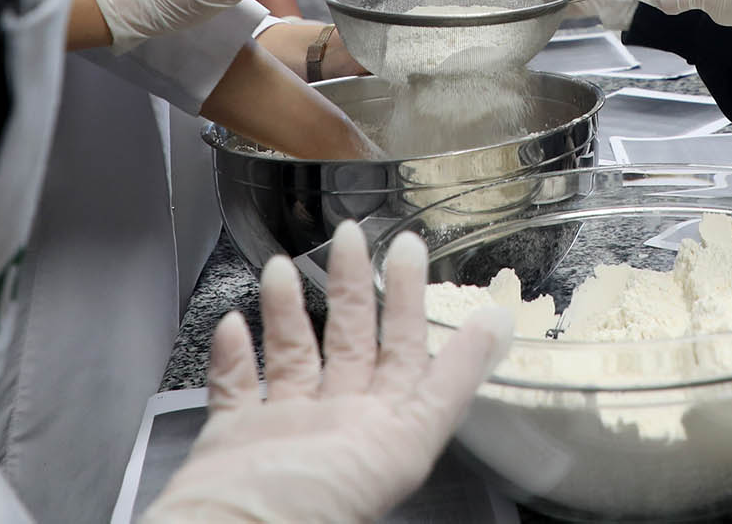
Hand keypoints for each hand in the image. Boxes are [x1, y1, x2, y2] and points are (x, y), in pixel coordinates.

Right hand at [142, 220, 510, 523]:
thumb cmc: (315, 506)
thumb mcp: (404, 443)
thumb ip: (453, 382)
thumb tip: (500, 326)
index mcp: (382, 430)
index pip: (406, 349)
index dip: (410, 299)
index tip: (409, 249)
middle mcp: (336, 426)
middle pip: (350, 341)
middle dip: (352, 284)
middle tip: (352, 234)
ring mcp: (283, 431)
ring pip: (292, 355)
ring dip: (288, 308)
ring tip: (282, 266)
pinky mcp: (231, 440)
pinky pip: (234, 387)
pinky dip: (231, 354)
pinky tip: (232, 323)